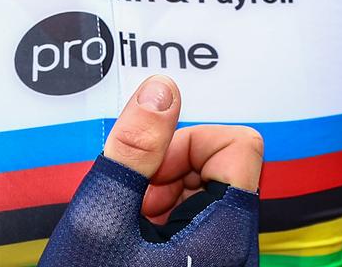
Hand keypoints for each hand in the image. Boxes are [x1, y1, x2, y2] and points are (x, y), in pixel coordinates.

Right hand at [38, 76, 262, 264]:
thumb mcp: (100, 218)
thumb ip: (134, 147)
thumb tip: (162, 90)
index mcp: (228, 237)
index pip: (240, 144)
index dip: (186, 142)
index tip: (148, 169)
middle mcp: (241, 255)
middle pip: (223, 169)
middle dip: (168, 172)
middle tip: (130, 204)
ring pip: (208, 197)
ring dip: (163, 198)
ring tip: (126, 228)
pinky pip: (200, 227)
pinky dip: (164, 224)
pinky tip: (131, 246)